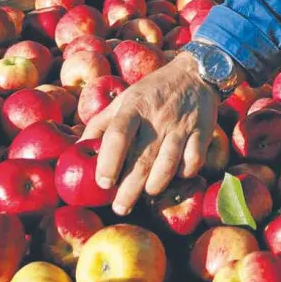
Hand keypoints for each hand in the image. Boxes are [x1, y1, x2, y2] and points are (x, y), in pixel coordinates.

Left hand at [80, 52, 216, 215]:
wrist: (194, 73)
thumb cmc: (151, 91)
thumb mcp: (123, 99)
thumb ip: (101, 123)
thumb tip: (78, 149)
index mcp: (133, 108)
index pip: (118, 135)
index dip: (108, 161)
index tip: (103, 183)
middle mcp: (157, 118)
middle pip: (142, 159)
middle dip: (129, 189)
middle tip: (119, 208)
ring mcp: (181, 126)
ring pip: (168, 164)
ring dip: (155, 185)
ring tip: (146, 195)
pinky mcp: (202, 132)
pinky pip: (193, 160)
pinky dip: (184, 173)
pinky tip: (176, 177)